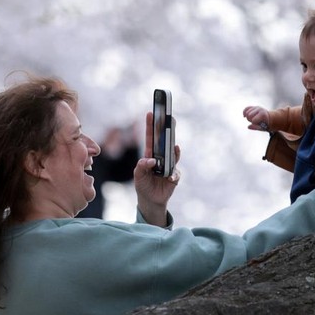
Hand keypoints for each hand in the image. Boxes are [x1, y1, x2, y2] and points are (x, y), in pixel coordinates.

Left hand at [135, 111, 180, 225]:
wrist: (151, 201)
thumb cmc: (143, 185)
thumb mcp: (138, 176)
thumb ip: (141, 167)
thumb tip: (151, 160)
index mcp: (150, 155)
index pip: (151, 138)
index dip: (150, 126)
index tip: (150, 113)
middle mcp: (161, 158)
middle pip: (165, 142)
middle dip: (168, 130)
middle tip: (170, 118)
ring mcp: (169, 166)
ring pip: (173, 155)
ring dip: (174, 151)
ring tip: (175, 147)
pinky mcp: (174, 176)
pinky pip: (176, 173)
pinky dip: (173, 174)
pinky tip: (169, 177)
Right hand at [243, 106, 269, 130]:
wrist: (268, 118)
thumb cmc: (265, 124)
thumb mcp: (263, 127)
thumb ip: (256, 128)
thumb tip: (248, 127)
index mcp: (263, 114)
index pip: (253, 120)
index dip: (254, 123)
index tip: (258, 123)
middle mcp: (259, 109)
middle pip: (249, 115)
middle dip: (250, 120)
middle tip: (254, 121)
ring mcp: (256, 107)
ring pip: (246, 112)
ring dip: (247, 117)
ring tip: (253, 119)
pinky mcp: (253, 106)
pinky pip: (246, 108)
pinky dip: (244, 112)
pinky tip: (245, 116)